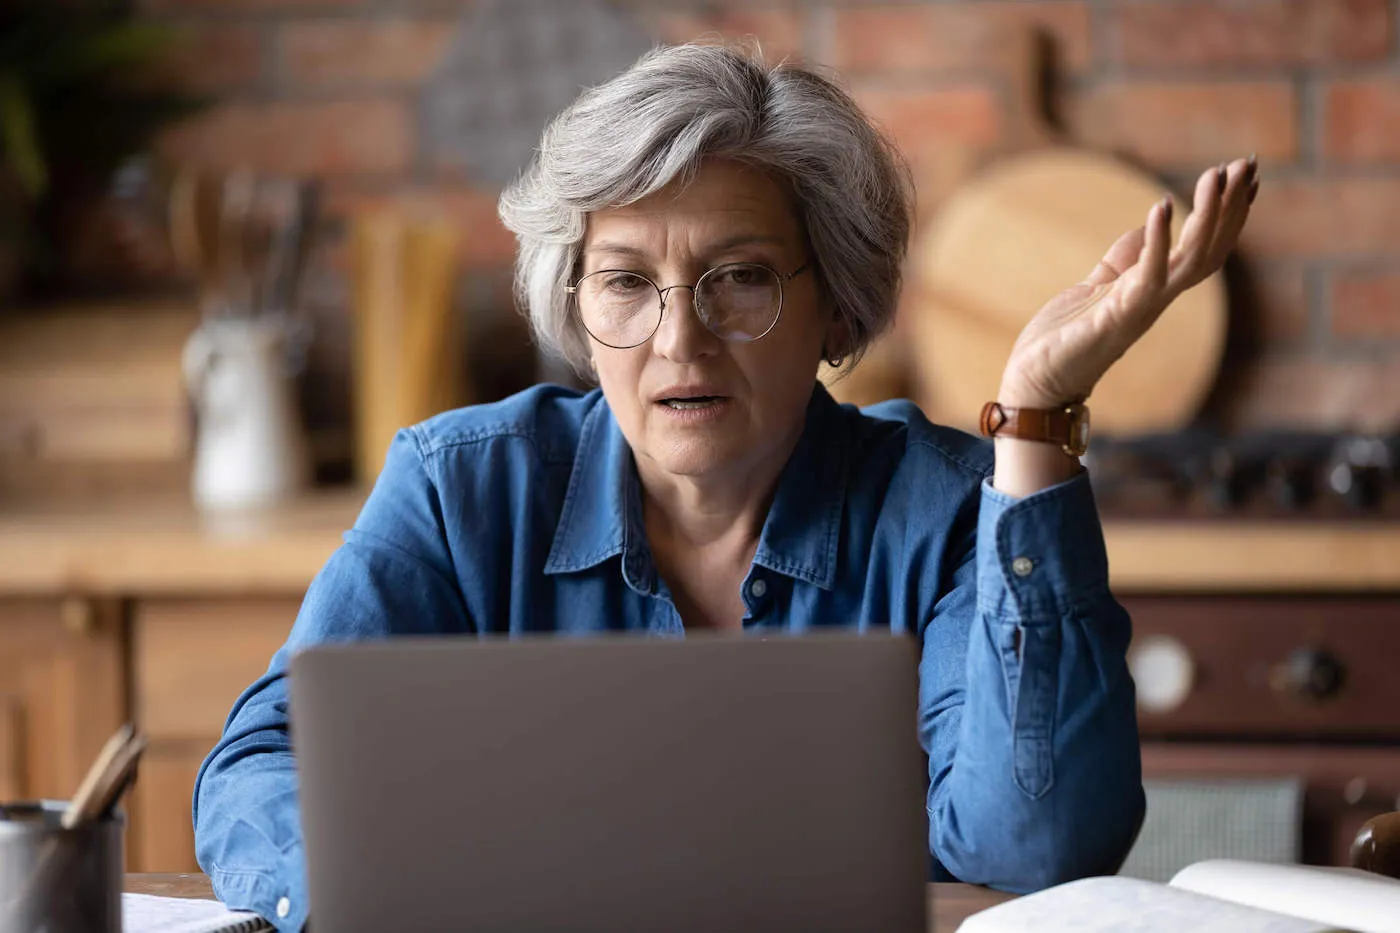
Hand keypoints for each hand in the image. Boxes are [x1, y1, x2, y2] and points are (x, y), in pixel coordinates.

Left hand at [997, 155, 1258, 408]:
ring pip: (1190, 260)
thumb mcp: (1098, 287)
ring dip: (1207, 216)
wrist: (1035, 384)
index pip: (1203, 248)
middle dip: (1229, 207)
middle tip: (1246, 163)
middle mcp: (1156, 300)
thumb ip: (1125, 258)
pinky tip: (1162, 206)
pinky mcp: (1116, 318)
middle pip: (1209, 250)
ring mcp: (1140, 309)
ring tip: (1215, 175)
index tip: (1244, 173)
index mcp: (1153, 290)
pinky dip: (1157, 241)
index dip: (1227, 213)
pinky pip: (1147, 277)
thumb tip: (1149, 226)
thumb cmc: (1064, 340)